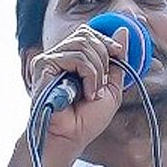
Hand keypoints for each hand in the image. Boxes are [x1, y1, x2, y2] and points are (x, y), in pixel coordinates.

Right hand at [26, 24, 129, 159]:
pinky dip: (89, 75)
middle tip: (102, 83)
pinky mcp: (43, 64)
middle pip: (87, 35)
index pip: (89, 33)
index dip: (106, 41)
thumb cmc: (87, 118)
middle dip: (104, 58)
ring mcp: (51, 59)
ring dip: (97, 71)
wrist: (71, 136)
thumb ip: (118, 60)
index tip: (119, 54)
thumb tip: (123, 30)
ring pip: (83, 45)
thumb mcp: (112, 87)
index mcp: (74, 59)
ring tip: (93, 92)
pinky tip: (86, 93)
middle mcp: (60, 56)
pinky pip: (76, 58)